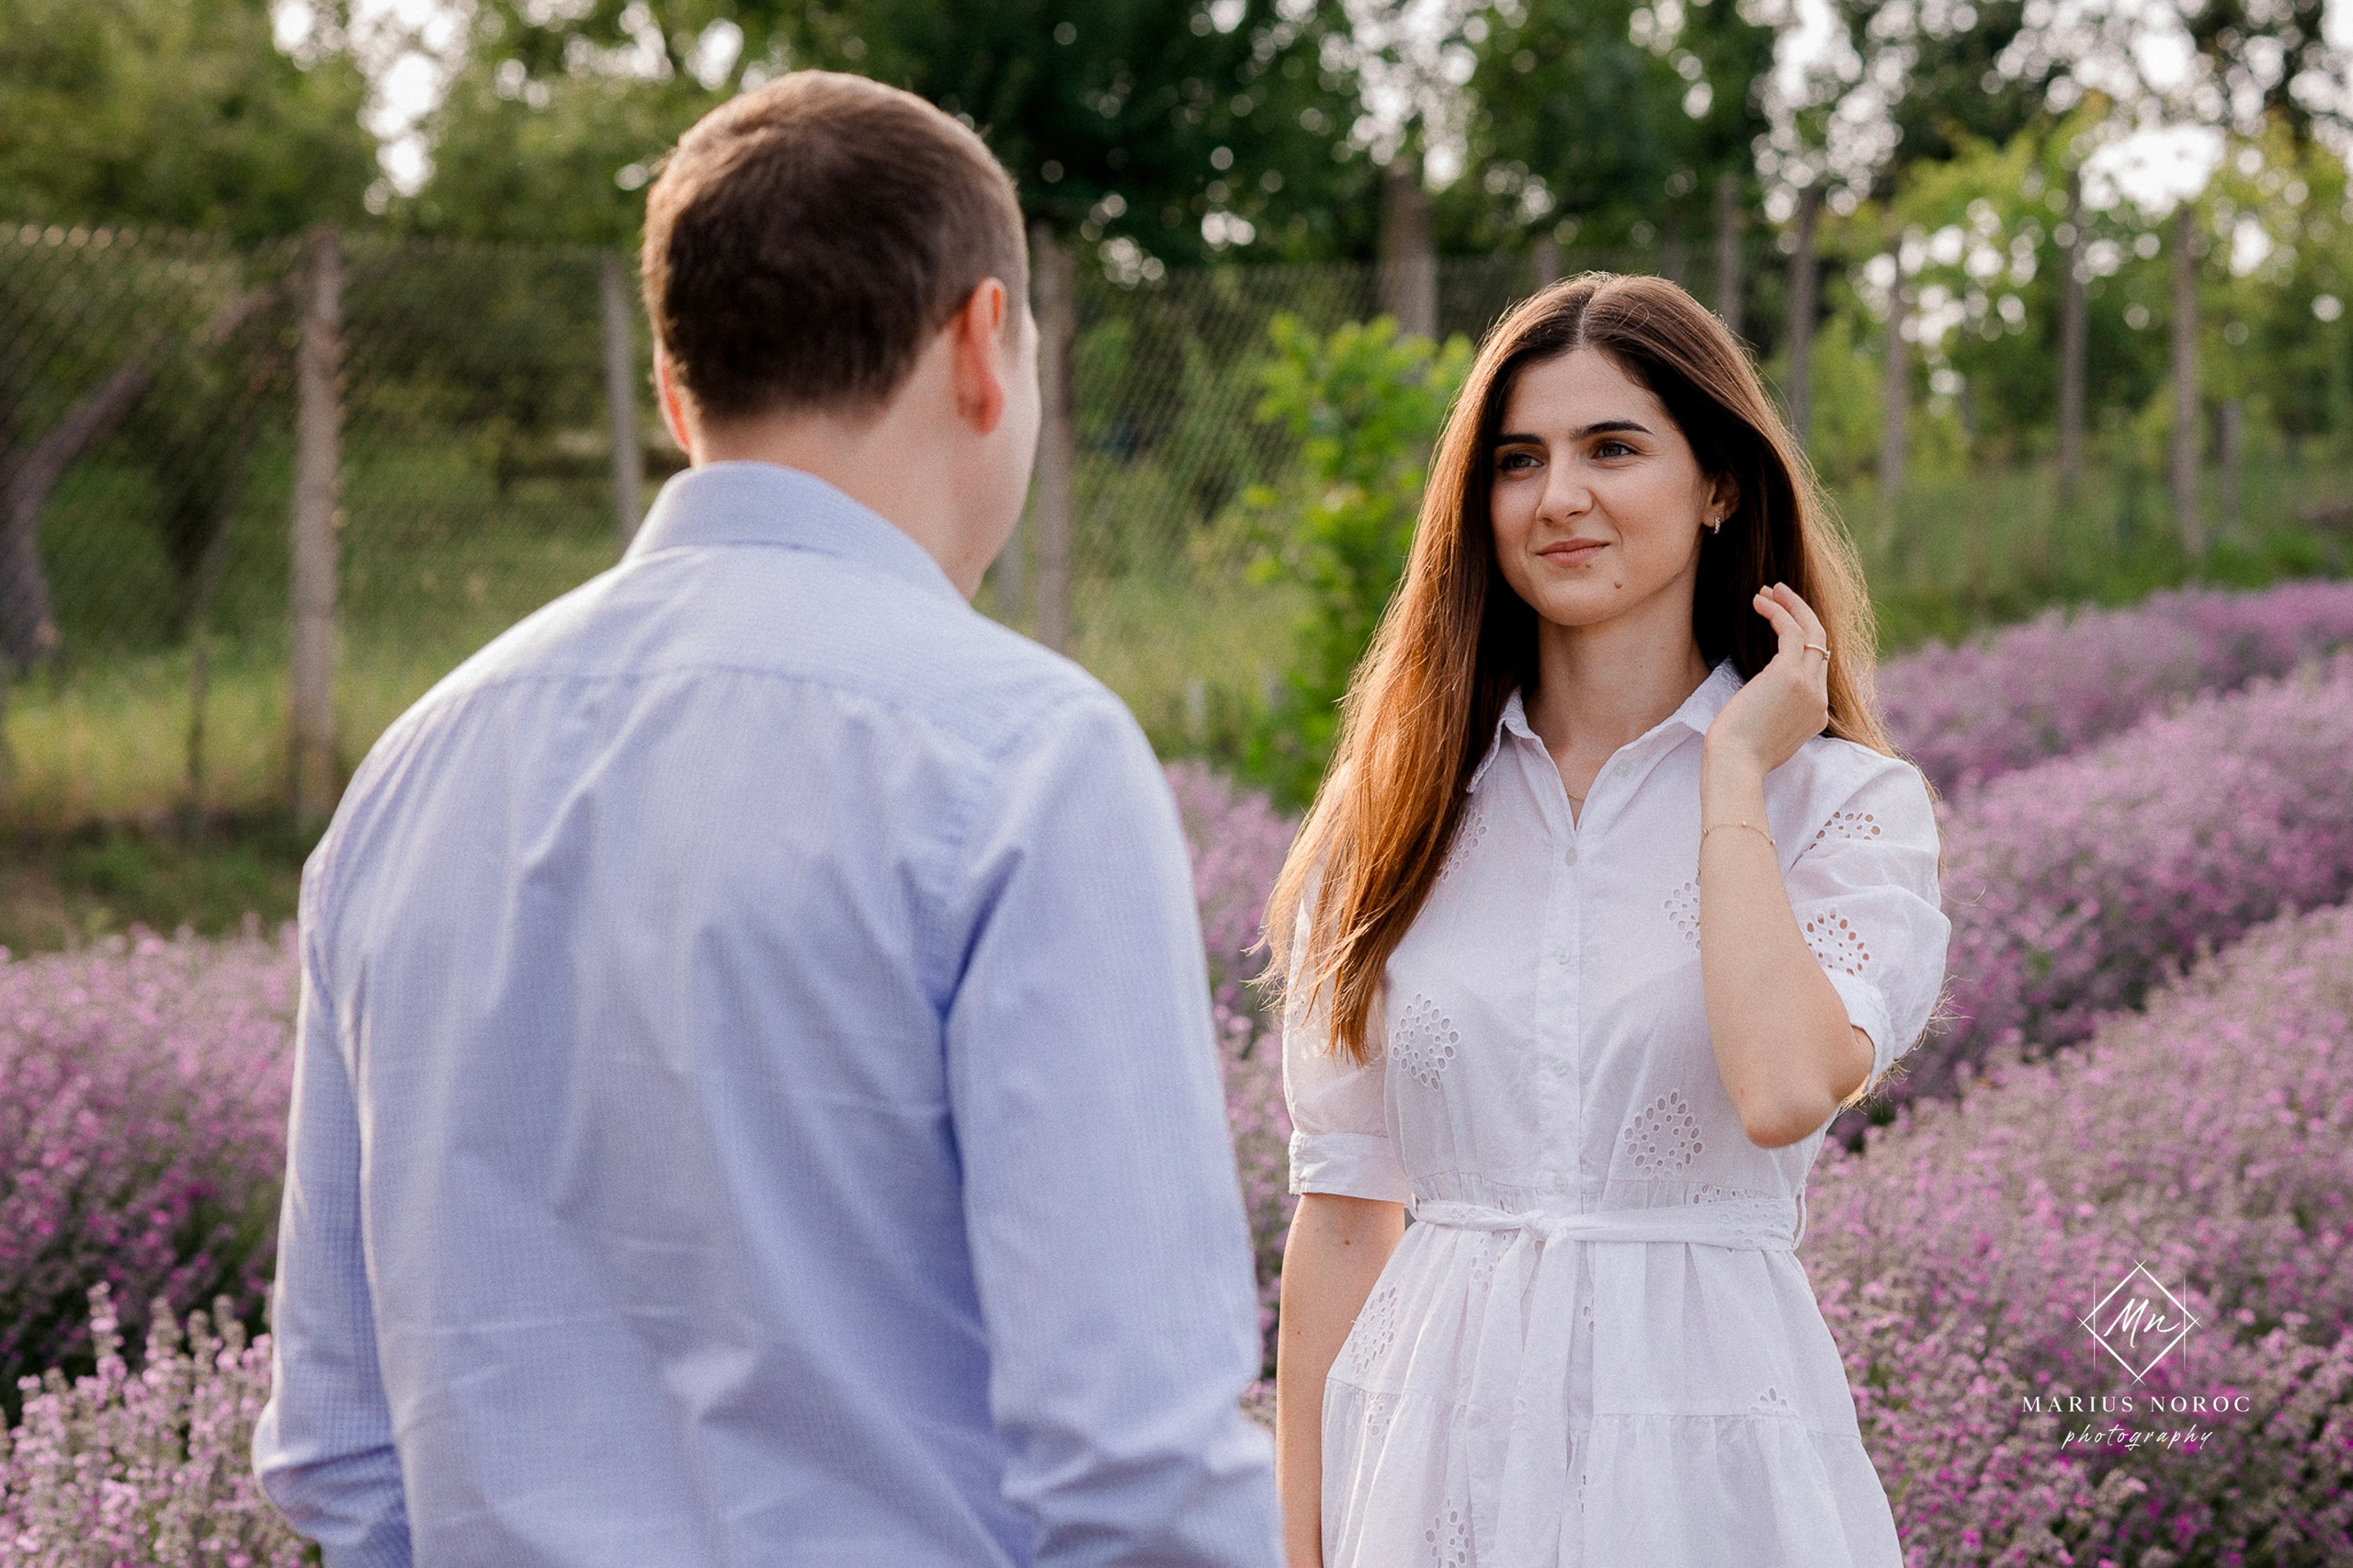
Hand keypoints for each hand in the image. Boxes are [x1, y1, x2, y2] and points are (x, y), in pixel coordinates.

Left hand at [1703, 582, 1830, 776]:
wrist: (1734, 766)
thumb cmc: (1737, 755)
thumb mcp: (1765, 733)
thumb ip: (1776, 713)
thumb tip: (1763, 698)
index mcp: (1815, 715)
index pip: (1816, 667)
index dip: (1800, 640)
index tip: (1779, 622)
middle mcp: (1819, 699)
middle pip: (1820, 645)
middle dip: (1800, 615)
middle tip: (1777, 594)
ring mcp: (1809, 687)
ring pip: (1812, 632)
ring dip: (1790, 606)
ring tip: (1767, 590)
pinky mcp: (1789, 675)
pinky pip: (1791, 632)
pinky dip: (1777, 612)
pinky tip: (1759, 602)